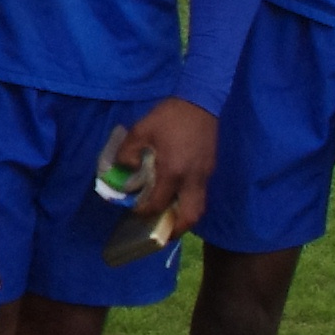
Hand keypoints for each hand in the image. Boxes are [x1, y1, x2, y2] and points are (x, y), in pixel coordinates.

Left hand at [116, 95, 221, 233]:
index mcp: (173, 171)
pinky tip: (176, 197)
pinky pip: (201, 194)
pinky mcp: (210, 169)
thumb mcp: (140, 131)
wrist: (200, 101)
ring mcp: (205, 175)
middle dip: (175, 230)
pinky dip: (189, 203)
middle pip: (189, 217)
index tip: (135, 211)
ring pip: (199, 208)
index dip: (145, 211)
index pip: (158, 203)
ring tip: (169, 219)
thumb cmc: (169, 116)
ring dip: (184, 218)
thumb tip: (124, 170)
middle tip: (160, 233)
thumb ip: (128, 152)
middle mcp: (192, 179)